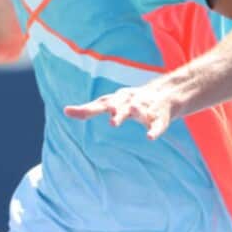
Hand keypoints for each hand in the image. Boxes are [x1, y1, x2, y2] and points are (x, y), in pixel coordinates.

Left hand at [63, 84, 177, 139]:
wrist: (166, 94)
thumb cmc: (130, 101)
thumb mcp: (110, 103)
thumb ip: (88, 109)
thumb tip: (65, 110)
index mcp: (117, 99)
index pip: (99, 104)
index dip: (86, 109)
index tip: (68, 112)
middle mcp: (129, 101)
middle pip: (118, 105)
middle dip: (113, 111)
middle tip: (107, 120)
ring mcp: (145, 108)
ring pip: (136, 110)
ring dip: (128, 113)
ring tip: (115, 122)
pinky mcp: (160, 118)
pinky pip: (157, 125)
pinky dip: (153, 130)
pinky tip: (149, 137)